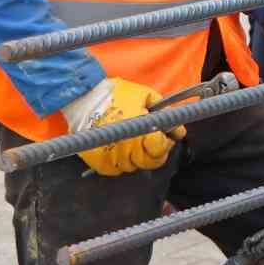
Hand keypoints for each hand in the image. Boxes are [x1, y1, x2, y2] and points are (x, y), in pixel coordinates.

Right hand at [70, 78, 184, 176]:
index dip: (166, 143)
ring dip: (136, 155)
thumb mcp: (147, 96)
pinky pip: (116, 170)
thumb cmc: (117, 94)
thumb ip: (165, 113)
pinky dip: (120, 160)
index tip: (165, 135)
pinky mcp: (99, 164)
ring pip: (133, 166)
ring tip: (132, 138)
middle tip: (150, 138)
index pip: (160, 149)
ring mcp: (112, 158)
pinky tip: (119, 146)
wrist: (84, 98)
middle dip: (154, 151)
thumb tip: (179, 130)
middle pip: (149, 162)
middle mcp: (126, 149)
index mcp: (140, 131)